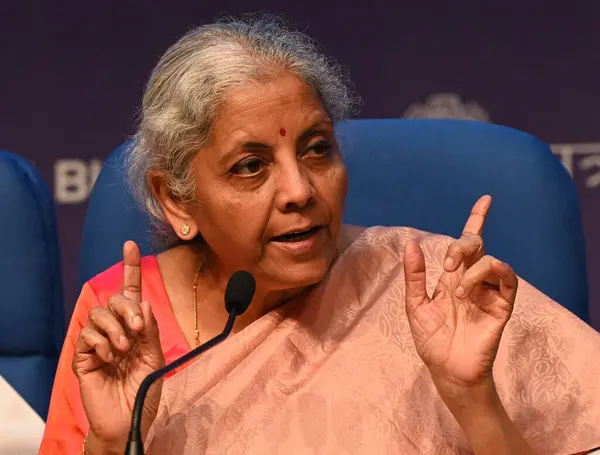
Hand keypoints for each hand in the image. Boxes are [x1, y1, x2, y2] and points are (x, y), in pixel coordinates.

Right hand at [72, 241, 164, 451]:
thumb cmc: (144, 391)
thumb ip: (151, 331)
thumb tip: (143, 302)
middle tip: (138, 328)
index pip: (131, 293)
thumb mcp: (156, 359)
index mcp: (136, 327)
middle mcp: (116, 329)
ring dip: (115, 328)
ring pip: (98, 313)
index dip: (131, 268)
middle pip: (114, 299)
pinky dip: (101, 343)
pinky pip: (87, 335)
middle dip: (127, 308)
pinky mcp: (83, 356)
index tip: (130, 244)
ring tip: (124, 349)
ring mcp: (98, 342)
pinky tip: (110, 358)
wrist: (129, 420)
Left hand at [403, 195, 517, 396]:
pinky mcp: (501, 308)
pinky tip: (478, 281)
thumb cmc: (432, 340)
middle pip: (477, 246)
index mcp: (452, 278)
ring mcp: (488, 294)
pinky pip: (508, 282)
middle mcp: (472, 281)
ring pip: (492, 261)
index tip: (486, 200)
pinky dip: (496, 273)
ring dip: (473, 269)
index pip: (466, 244)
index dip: (477, 220)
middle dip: (462, 244)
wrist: (446, 371)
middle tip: (448, 263)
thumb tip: (410, 242)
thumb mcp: (415, 305)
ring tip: (458, 291)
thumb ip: (414, 275)